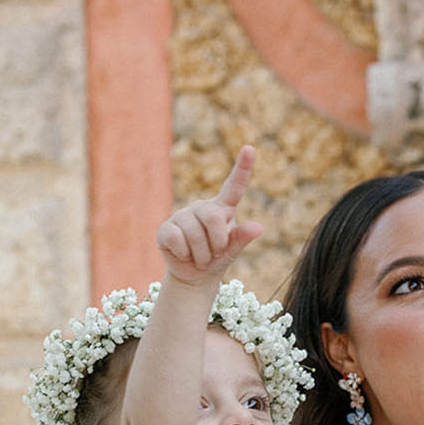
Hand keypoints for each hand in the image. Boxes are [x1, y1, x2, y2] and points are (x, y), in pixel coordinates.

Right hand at [156, 146, 262, 285]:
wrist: (194, 276)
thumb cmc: (216, 259)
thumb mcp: (232, 251)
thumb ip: (242, 238)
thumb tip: (258, 228)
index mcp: (222, 209)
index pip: (234, 186)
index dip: (242, 168)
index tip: (250, 148)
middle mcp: (202, 207)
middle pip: (213, 218)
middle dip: (217, 243)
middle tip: (214, 254)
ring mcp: (182, 216)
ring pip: (194, 234)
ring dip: (201, 255)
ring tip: (200, 258)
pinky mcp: (166, 228)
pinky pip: (176, 239)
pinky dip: (183, 254)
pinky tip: (183, 255)